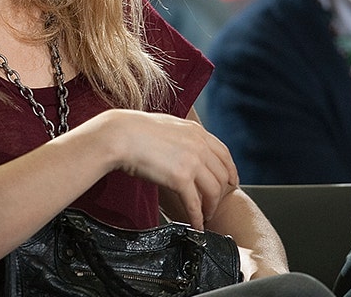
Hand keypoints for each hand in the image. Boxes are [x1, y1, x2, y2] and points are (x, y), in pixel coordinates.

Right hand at [79, 110, 238, 229]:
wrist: (119, 135)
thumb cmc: (133, 130)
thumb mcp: (165, 125)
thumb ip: (180, 136)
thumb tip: (183, 147)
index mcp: (196, 131)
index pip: (224, 154)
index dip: (230, 171)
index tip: (231, 181)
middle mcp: (199, 146)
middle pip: (222, 175)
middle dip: (221, 193)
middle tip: (215, 203)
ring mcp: (192, 162)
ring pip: (213, 191)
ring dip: (211, 207)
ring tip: (205, 216)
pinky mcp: (181, 179)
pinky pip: (195, 204)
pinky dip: (197, 218)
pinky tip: (196, 225)